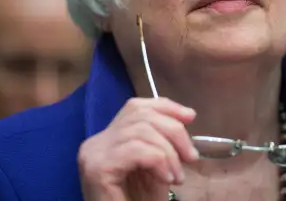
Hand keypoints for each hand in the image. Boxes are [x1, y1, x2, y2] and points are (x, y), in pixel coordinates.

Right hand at [78, 97, 198, 200]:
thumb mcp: (156, 167)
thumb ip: (164, 141)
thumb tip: (188, 115)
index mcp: (108, 138)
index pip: (136, 107)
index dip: (166, 107)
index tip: (191, 116)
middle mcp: (96, 142)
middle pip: (141, 115)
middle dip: (174, 131)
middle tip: (191, 156)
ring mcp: (93, 154)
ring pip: (141, 131)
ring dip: (169, 152)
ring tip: (178, 176)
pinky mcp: (98, 168)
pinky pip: (137, 150)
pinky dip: (159, 161)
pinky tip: (166, 178)